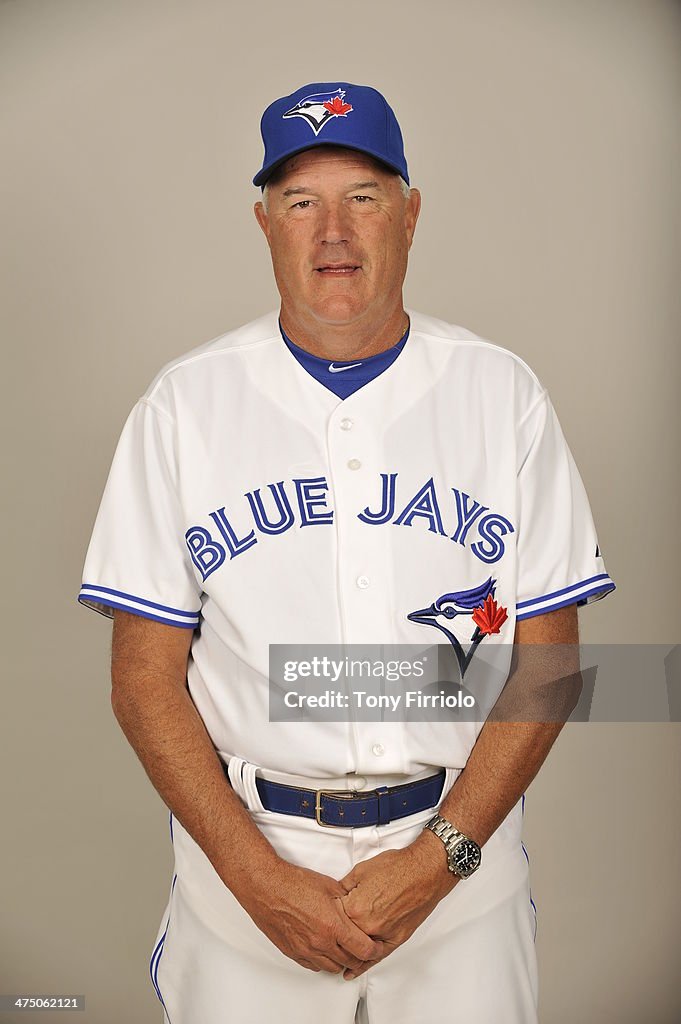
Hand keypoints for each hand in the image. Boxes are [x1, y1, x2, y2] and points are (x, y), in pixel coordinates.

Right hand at [233, 856, 384, 974]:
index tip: (376, 947)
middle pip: (349, 962)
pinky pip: (313, 966)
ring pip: (331, 967)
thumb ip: (346, 901)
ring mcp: (305, 950)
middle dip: (359, 956)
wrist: (266, 887)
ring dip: (340, 960)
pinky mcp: (292, 953)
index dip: (374, 950)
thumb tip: (357, 906)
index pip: (363, 950)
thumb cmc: (293, 883)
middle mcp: (320, 942)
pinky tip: (323, 949)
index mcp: (333, 926)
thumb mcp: (329, 886)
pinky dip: (322, 961)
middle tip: (361, 947)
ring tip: (342, 948)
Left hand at [338, 830, 457, 978]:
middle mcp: (367, 925)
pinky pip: (375, 958)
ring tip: (335, 953)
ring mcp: (381, 935)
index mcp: (354, 908)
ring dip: (345, 952)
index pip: (332, 918)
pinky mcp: (395, 940)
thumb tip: (335, 896)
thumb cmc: (397, 867)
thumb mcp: (361, 870)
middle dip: (335, 932)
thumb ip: (344, 886)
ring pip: (356, 950)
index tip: (325, 913)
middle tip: (328, 930)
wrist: (423, 871)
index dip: (328, 913)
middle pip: (343, 936)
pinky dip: (363, 966)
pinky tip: (352, 972)